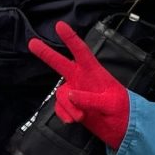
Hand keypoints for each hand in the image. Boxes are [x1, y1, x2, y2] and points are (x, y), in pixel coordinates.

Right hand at [27, 22, 131, 149]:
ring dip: (68, 108)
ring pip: (60, 95)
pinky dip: (65, 115)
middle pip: (61, 63)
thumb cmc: (122, 110)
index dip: (70, 38)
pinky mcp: (71, 106)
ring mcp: (75, 93)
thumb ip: (89, 99)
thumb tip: (70, 95)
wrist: (122, 128)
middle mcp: (81, 79)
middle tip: (32, 43)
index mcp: (94, 72)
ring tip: (80, 117)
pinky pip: (60, 108)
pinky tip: (74, 121)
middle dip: (46, 54)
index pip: (81, 52)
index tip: (60, 26)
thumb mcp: (110, 104)